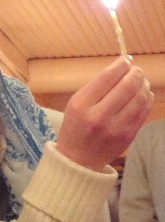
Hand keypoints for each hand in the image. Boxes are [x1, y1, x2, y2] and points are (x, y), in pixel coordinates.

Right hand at [57, 56, 153, 170]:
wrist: (78, 160)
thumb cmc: (75, 128)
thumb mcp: (75, 105)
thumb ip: (96, 87)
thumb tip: (124, 65)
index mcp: (81, 106)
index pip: (107, 77)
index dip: (121, 65)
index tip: (126, 60)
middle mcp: (98, 116)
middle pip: (127, 85)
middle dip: (135, 73)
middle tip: (135, 71)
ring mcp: (115, 128)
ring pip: (140, 97)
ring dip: (143, 84)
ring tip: (140, 82)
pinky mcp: (128, 135)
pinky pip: (144, 110)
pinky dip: (146, 98)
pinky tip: (142, 95)